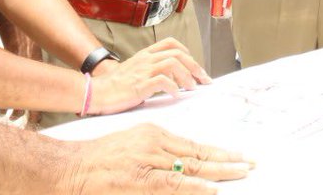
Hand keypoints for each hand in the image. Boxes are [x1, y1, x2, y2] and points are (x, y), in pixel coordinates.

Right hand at [65, 123, 253, 193]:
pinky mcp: (140, 179)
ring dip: (219, 172)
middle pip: (198, 155)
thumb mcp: (134, 143)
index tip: (238, 156)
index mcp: (155, 134)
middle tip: (251, 163)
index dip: (219, 152)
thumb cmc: (100, 158)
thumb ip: (159, 152)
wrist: (72, 166)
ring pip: (191, 167)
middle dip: (227, 160)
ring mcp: (149, 162)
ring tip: (241, 172)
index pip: (194, 146)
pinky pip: (173, 184)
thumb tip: (185, 166)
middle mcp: (156, 144)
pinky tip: (212, 189)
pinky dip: (194, 187)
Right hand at [88, 39, 210, 114]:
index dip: (186, 51)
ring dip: (187, 76)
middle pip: (177, 54)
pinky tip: (175, 95)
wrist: (95, 93)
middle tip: (203, 79)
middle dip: (194, 66)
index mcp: (144, 55)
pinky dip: (173, 87)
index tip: (195, 64)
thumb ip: (150, 71)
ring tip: (191, 88)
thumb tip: (171, 78)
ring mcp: (143, 71)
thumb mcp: (133, 71)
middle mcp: (146, 59)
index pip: (170, 44)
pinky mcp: (140, 85)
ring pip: (173, 64)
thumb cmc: (114, 86)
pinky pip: (163, 81)